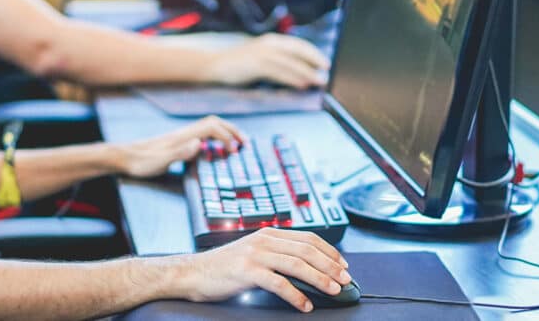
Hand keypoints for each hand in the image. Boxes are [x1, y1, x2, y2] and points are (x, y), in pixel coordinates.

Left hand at [114, 116, 245, 177]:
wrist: (124, 158)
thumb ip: (179, 152)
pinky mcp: (177, 142)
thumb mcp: (160, 161)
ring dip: (225, 133)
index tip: (234, 152)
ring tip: (236, 145)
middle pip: (214, 123)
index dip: (227, 136)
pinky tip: (214, 150)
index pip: (213, 128)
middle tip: (246, 144)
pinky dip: (215, 139)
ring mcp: (181, 136)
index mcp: (183, 136)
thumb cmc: (141, 162)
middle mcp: (184, 133)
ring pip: (209, 127)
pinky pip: (202, 135)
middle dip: (232, 131)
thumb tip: (199, 143)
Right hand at [176, 228, 351, 312]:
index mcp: (268, 234)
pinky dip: (296, 295)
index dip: (329, 251)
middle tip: (345, 279)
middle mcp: (263, 240)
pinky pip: (279, 283)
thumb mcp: (252, 252)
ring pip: (297, 264)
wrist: (193, 273)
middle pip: (307, 250)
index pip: (308, 238)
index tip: (343, 264)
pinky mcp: (247, 272)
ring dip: (320, 278)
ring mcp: (255, 255)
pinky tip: (305, 304)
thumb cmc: (222, 267)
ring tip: (333, 290)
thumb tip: (305, 266)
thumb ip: (275, 254)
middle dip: (330, 265)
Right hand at [202, 34, 329, 88]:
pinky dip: (292, 78)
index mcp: (272, 41)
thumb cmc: (239, 64)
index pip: (298, 45)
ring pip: (290, 62)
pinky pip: (279, 72)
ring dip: (306, 72)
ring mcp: (262, 53)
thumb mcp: (261, 59)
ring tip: (318, 80)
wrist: (215, 65)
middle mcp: (269, 44)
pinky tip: (301, 84)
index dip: (314, 53)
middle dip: (314, 61)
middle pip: (298, 51)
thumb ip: (277, 62)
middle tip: (326, 71)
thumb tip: (298, 71)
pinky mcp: (256, 65)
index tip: (325, 62)